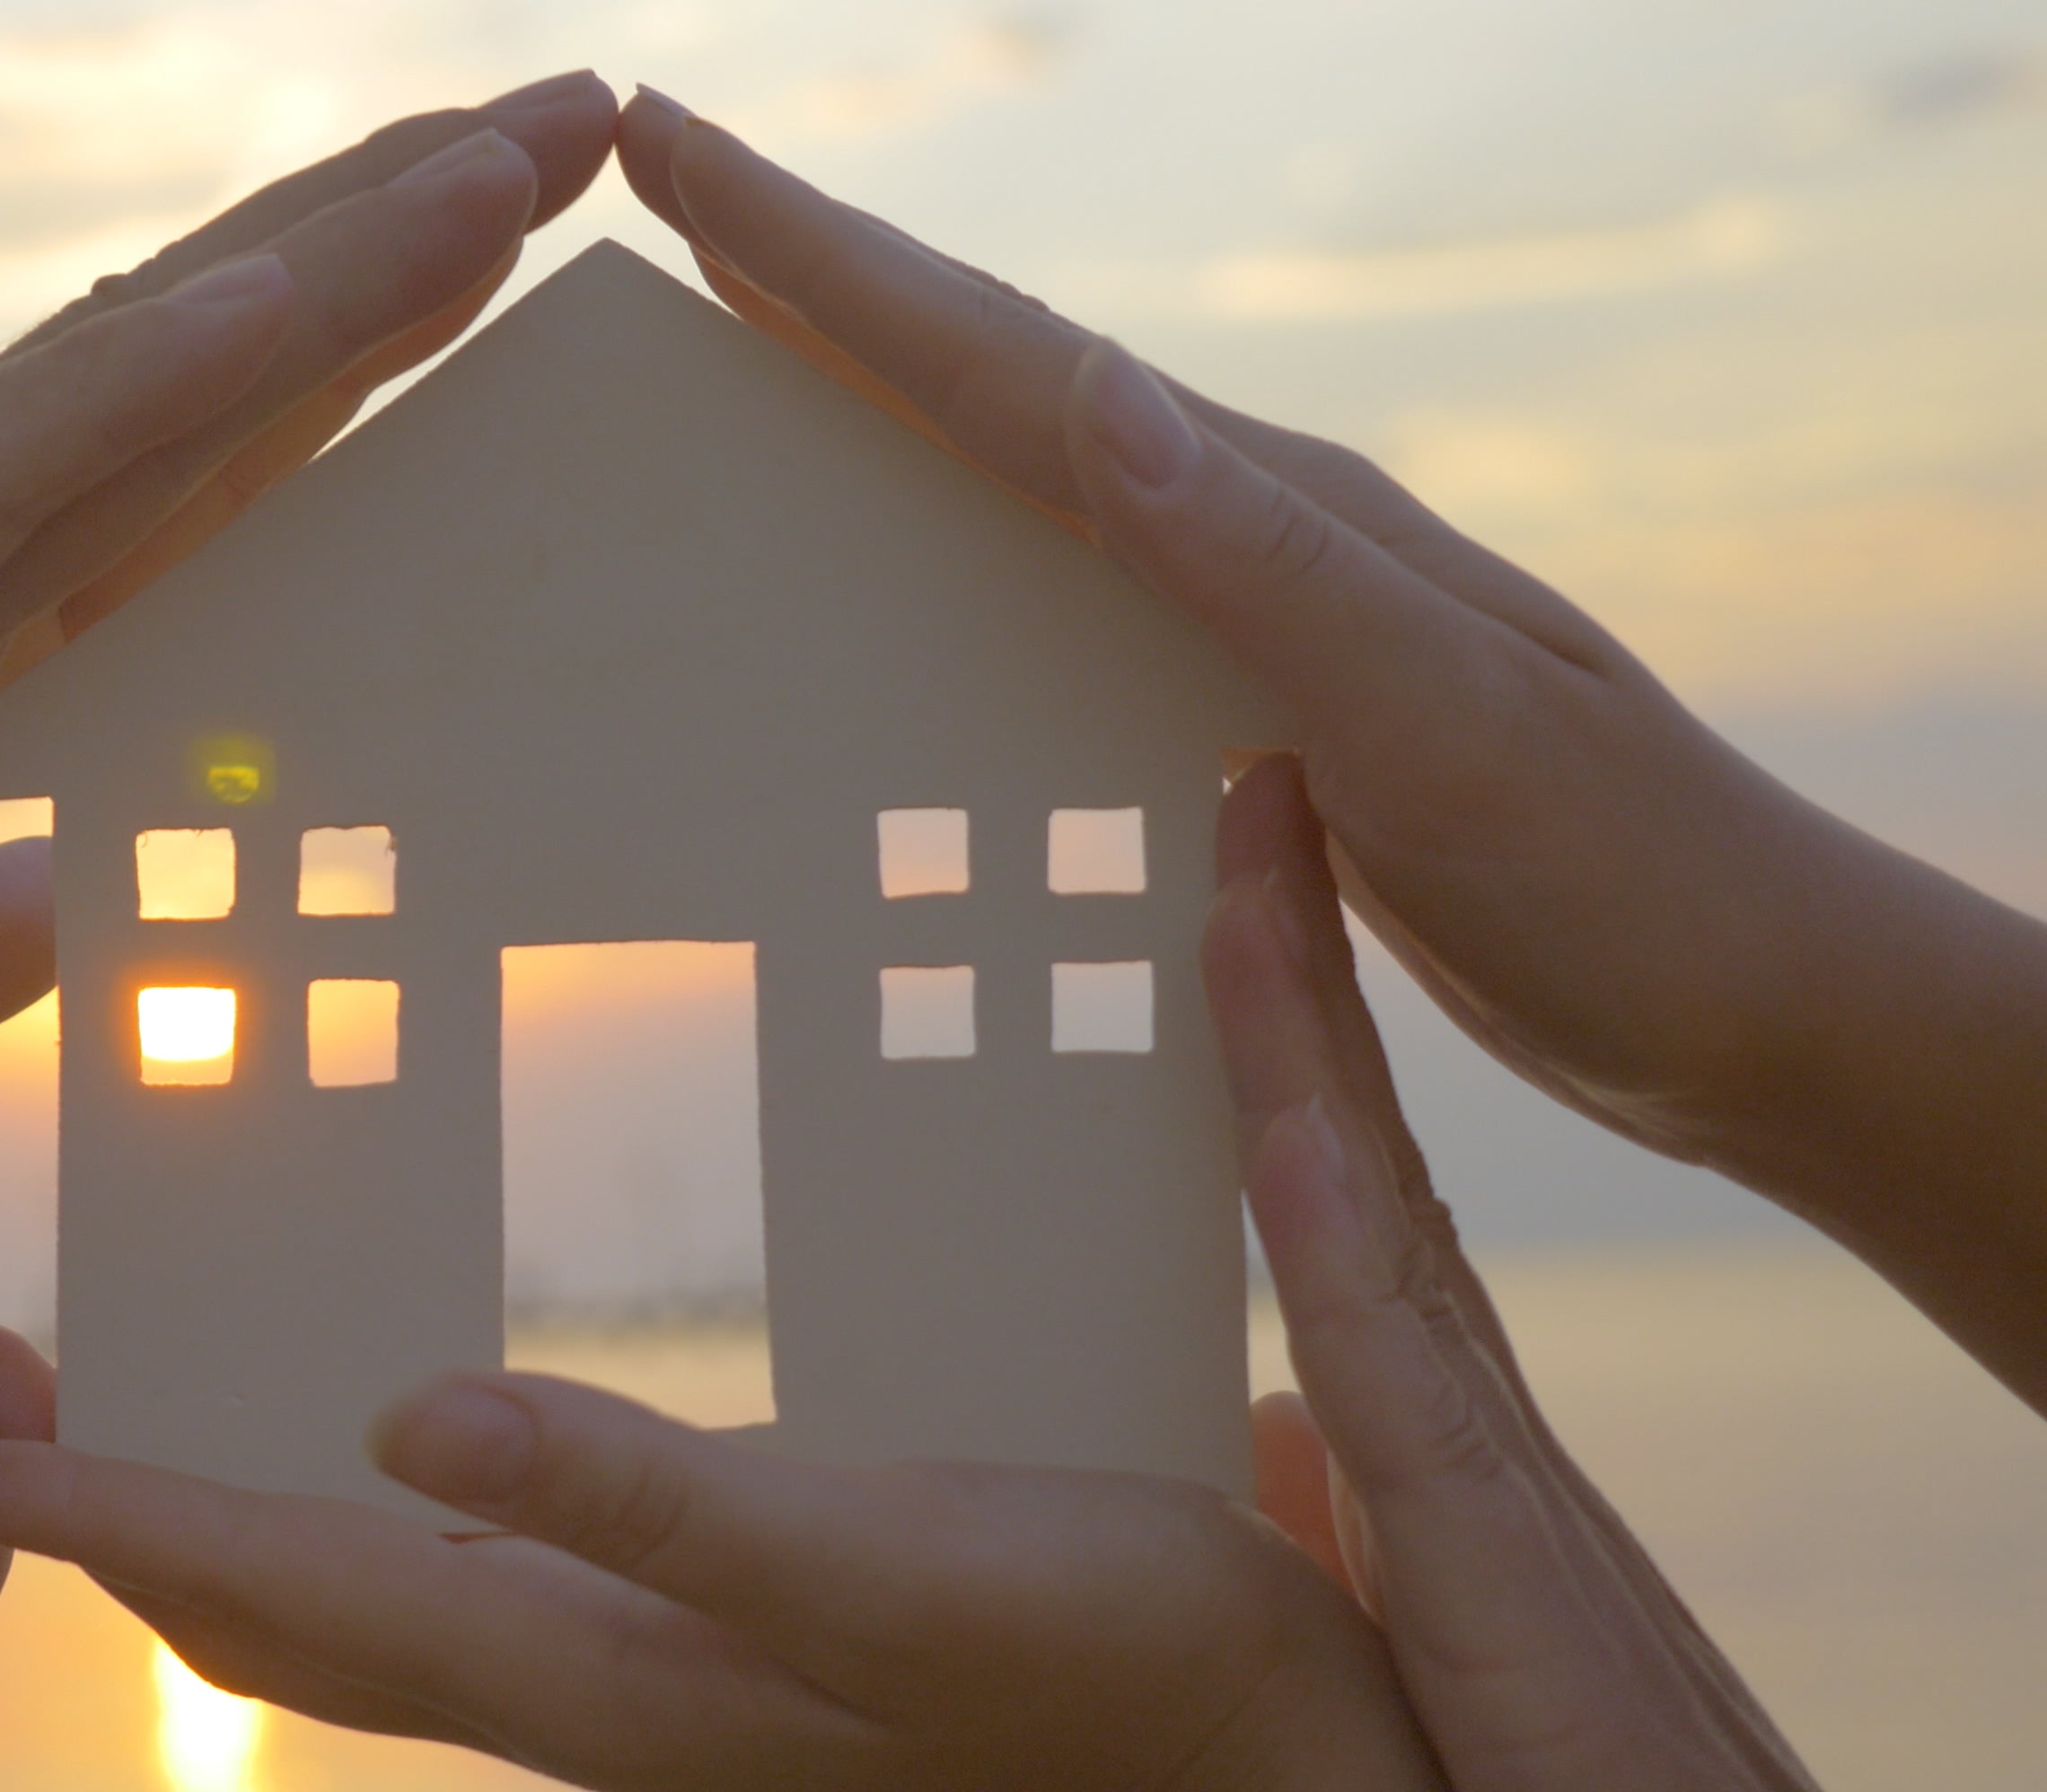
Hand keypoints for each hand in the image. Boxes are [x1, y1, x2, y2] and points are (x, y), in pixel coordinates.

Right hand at [0, 73, 617, 1252]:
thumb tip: (48, 906)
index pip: (170, 480)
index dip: (338, 368)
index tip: (491, 278)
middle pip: (177, 386)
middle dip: (377, 258)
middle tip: (566, 135)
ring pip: (115, 391)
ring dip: (321, 272)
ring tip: (508, 160)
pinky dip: (149, 392)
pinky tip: (294, 301)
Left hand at [0, 760, 1873, 1791]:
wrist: (1262, 1756)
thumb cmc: (1103, 1658)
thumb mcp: (885, 1562)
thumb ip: (655, 1504)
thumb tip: (406, 1422)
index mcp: (585, 1664)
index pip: (282, 1583)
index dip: (104, 1513)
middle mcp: (578, 1672)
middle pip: (278, 1603)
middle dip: (109, 1517)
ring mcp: (641, 1653)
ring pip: (362, 1586)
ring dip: (218, 1503)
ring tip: (120, 1407)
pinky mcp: (712, 1611)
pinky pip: (476, 1551)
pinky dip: (371, 1492)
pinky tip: (386, 1419)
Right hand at [609, 92, 2046, 1406]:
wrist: (1760, 1001)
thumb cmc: (1626, 879)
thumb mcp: (1445, 723)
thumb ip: (1271, 567)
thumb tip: (1092, 395)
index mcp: (1276, 518)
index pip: (1010, 363)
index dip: (829, 263)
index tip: (680, 151)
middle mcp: (1254, 535)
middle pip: (994, 375)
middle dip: (820, 277)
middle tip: (669, 183)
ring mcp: (1252, 616)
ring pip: (1017, 468)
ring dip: (874, 387)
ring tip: (739, 339)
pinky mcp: (1251, 708)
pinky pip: (1058, 584)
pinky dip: (952, 535)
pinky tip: (903, 571)